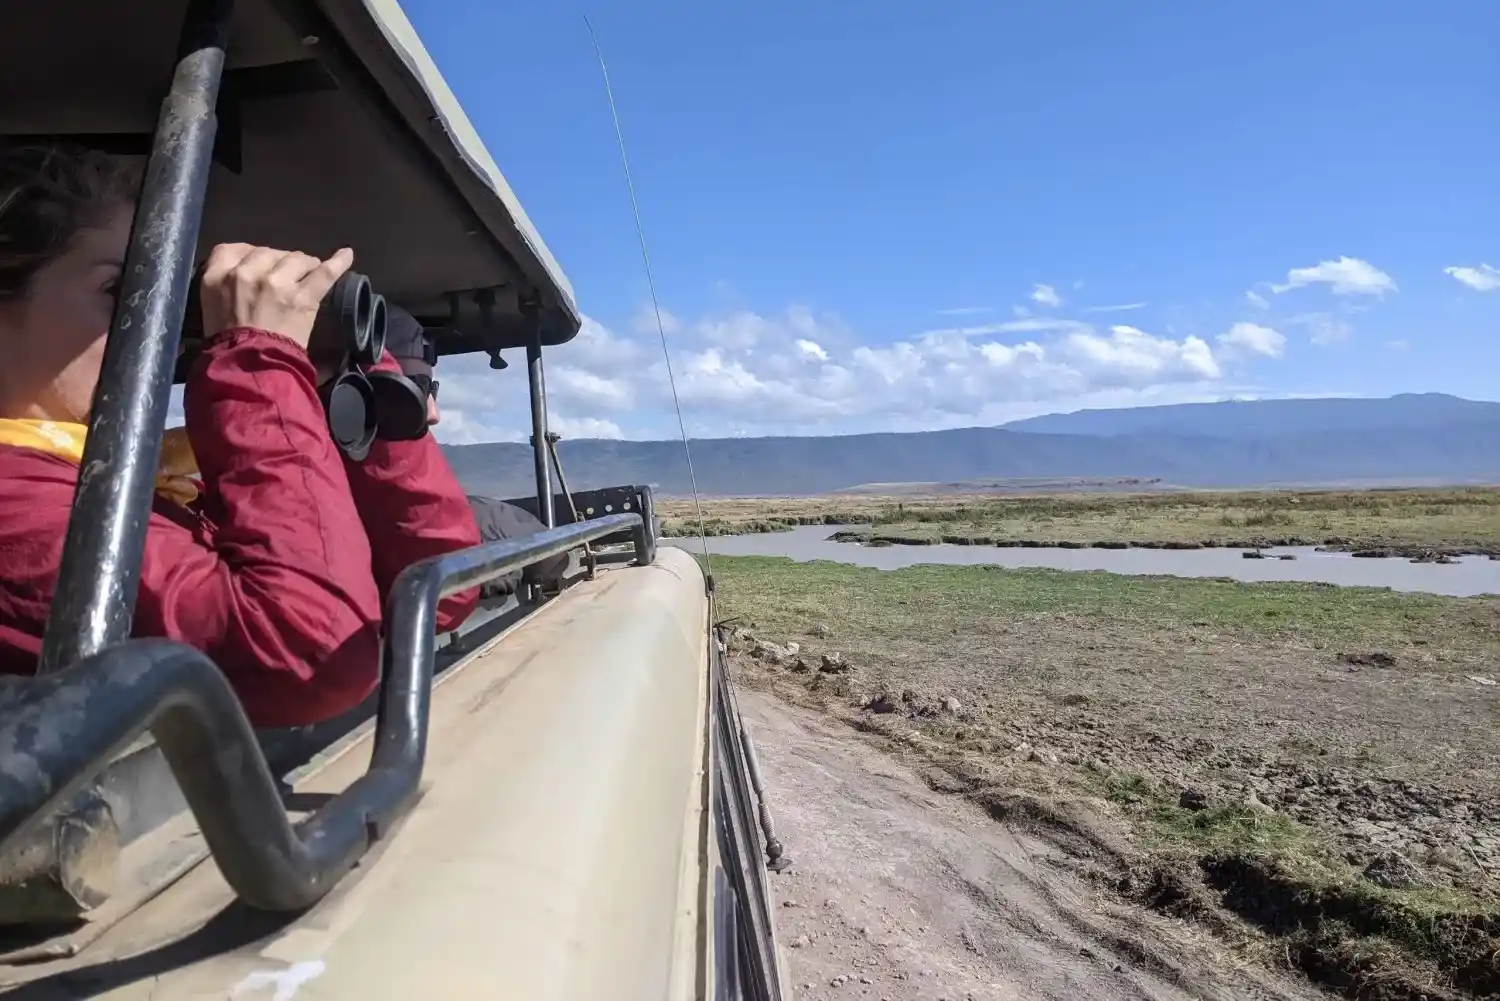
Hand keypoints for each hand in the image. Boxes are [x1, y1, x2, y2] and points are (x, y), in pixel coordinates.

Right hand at [199, 244, 353, 349]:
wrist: (249, 369)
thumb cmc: (227, 343)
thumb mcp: (211, 305)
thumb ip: (225, 282)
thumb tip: (246, 269)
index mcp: (218, 275)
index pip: (234, 249)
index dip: (249, 254)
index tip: (259, 265)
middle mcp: (247, 273)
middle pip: (268, 252)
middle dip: (277, 262)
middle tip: (283, 279)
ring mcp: (277, 283)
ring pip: (296, 258)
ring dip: (302, 265)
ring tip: (306, 276)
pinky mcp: (303, 296)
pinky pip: (324, 272)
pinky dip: (338, 263)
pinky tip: (346, 255)